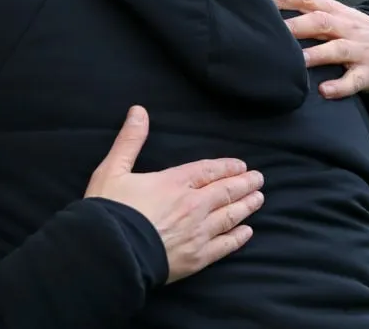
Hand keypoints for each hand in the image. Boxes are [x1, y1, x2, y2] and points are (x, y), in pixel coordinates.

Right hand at [85, 106, 263, 282]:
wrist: (111, 253)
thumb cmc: (110, 210)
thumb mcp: (113, 169)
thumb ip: (129, 140)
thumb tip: (139, 111)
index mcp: (174, 182)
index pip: (208, 170)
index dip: (226, 167)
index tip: (241, 166)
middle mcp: (193, 205)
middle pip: (226, 192)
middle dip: (244, 184)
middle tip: (259, 179)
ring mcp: (198, 233)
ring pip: (230, 216)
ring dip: (247, 206)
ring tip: (259, 199)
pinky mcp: (197, 258)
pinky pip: (225, 246)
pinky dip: (238, 238)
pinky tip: (247, 233)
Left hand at [271, 0, 368, 98]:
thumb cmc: (350, 33)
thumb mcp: (335, 16)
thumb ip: (309, 10)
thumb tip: (271, 6)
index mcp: (336, 11)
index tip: (265, 2)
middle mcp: (349, 27)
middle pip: (322, 22)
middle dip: (297, 26)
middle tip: (274, 33)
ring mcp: (360, 50)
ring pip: (338, 49)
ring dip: (316, 54)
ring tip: (298, 61)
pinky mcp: (368, 73)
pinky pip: (354, 80)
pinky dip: (339, 86)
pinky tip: (324, 91)